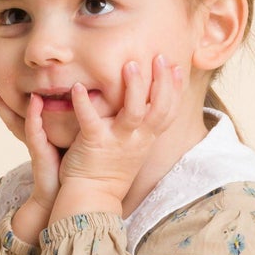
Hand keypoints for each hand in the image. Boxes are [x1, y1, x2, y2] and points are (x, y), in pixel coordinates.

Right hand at [0, 78, 62, 208]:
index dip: (7, 100)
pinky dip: (34, 114)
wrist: (60, 194)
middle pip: (9, 115)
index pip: (18, 114)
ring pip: (14, 119)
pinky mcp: (39, 150)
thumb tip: (74, 107)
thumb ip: (63, 127)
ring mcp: (32, 144)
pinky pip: (34, 129)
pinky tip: (34, 100)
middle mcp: (29, 138)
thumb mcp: (63, 143)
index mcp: (34, 135)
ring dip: (4, 103)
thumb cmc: (65, 170)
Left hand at [57, 54, 187, 201]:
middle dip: (161, 81)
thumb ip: (141, 127)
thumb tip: (146, 103)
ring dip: (134, 87)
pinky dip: (84, 102)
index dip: (175, 89)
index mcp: (147, 139)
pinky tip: (78, 87)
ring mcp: (117, 141)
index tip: (175, 66)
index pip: (169, 111)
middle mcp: (137, 140)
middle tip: (158, 56)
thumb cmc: (110, 170)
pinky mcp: (94, 143)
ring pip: (133, 112)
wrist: (92, 197)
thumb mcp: (134, 149)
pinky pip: (91, 120)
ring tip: (129, 65)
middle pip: (158, 108)